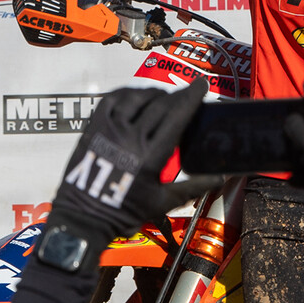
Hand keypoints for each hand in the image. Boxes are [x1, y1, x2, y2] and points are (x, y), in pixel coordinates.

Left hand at [48, 77, 209, 244]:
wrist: (84, 217)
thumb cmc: (122, 212)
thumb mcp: (161, 203)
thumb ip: (192, 187)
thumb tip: (219, 177)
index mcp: (150, 155)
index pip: (177, 116)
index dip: (191, 97)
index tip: (202, 85)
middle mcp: (131, 137)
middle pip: (160, 105)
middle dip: (177, 94)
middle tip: (187, 91)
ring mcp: (109, 130)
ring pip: (136, 98)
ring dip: (153, 93)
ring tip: (163, 96)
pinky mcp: (93, 127)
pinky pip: (111, 100)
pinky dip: (126, 92)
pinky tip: (135, 95)